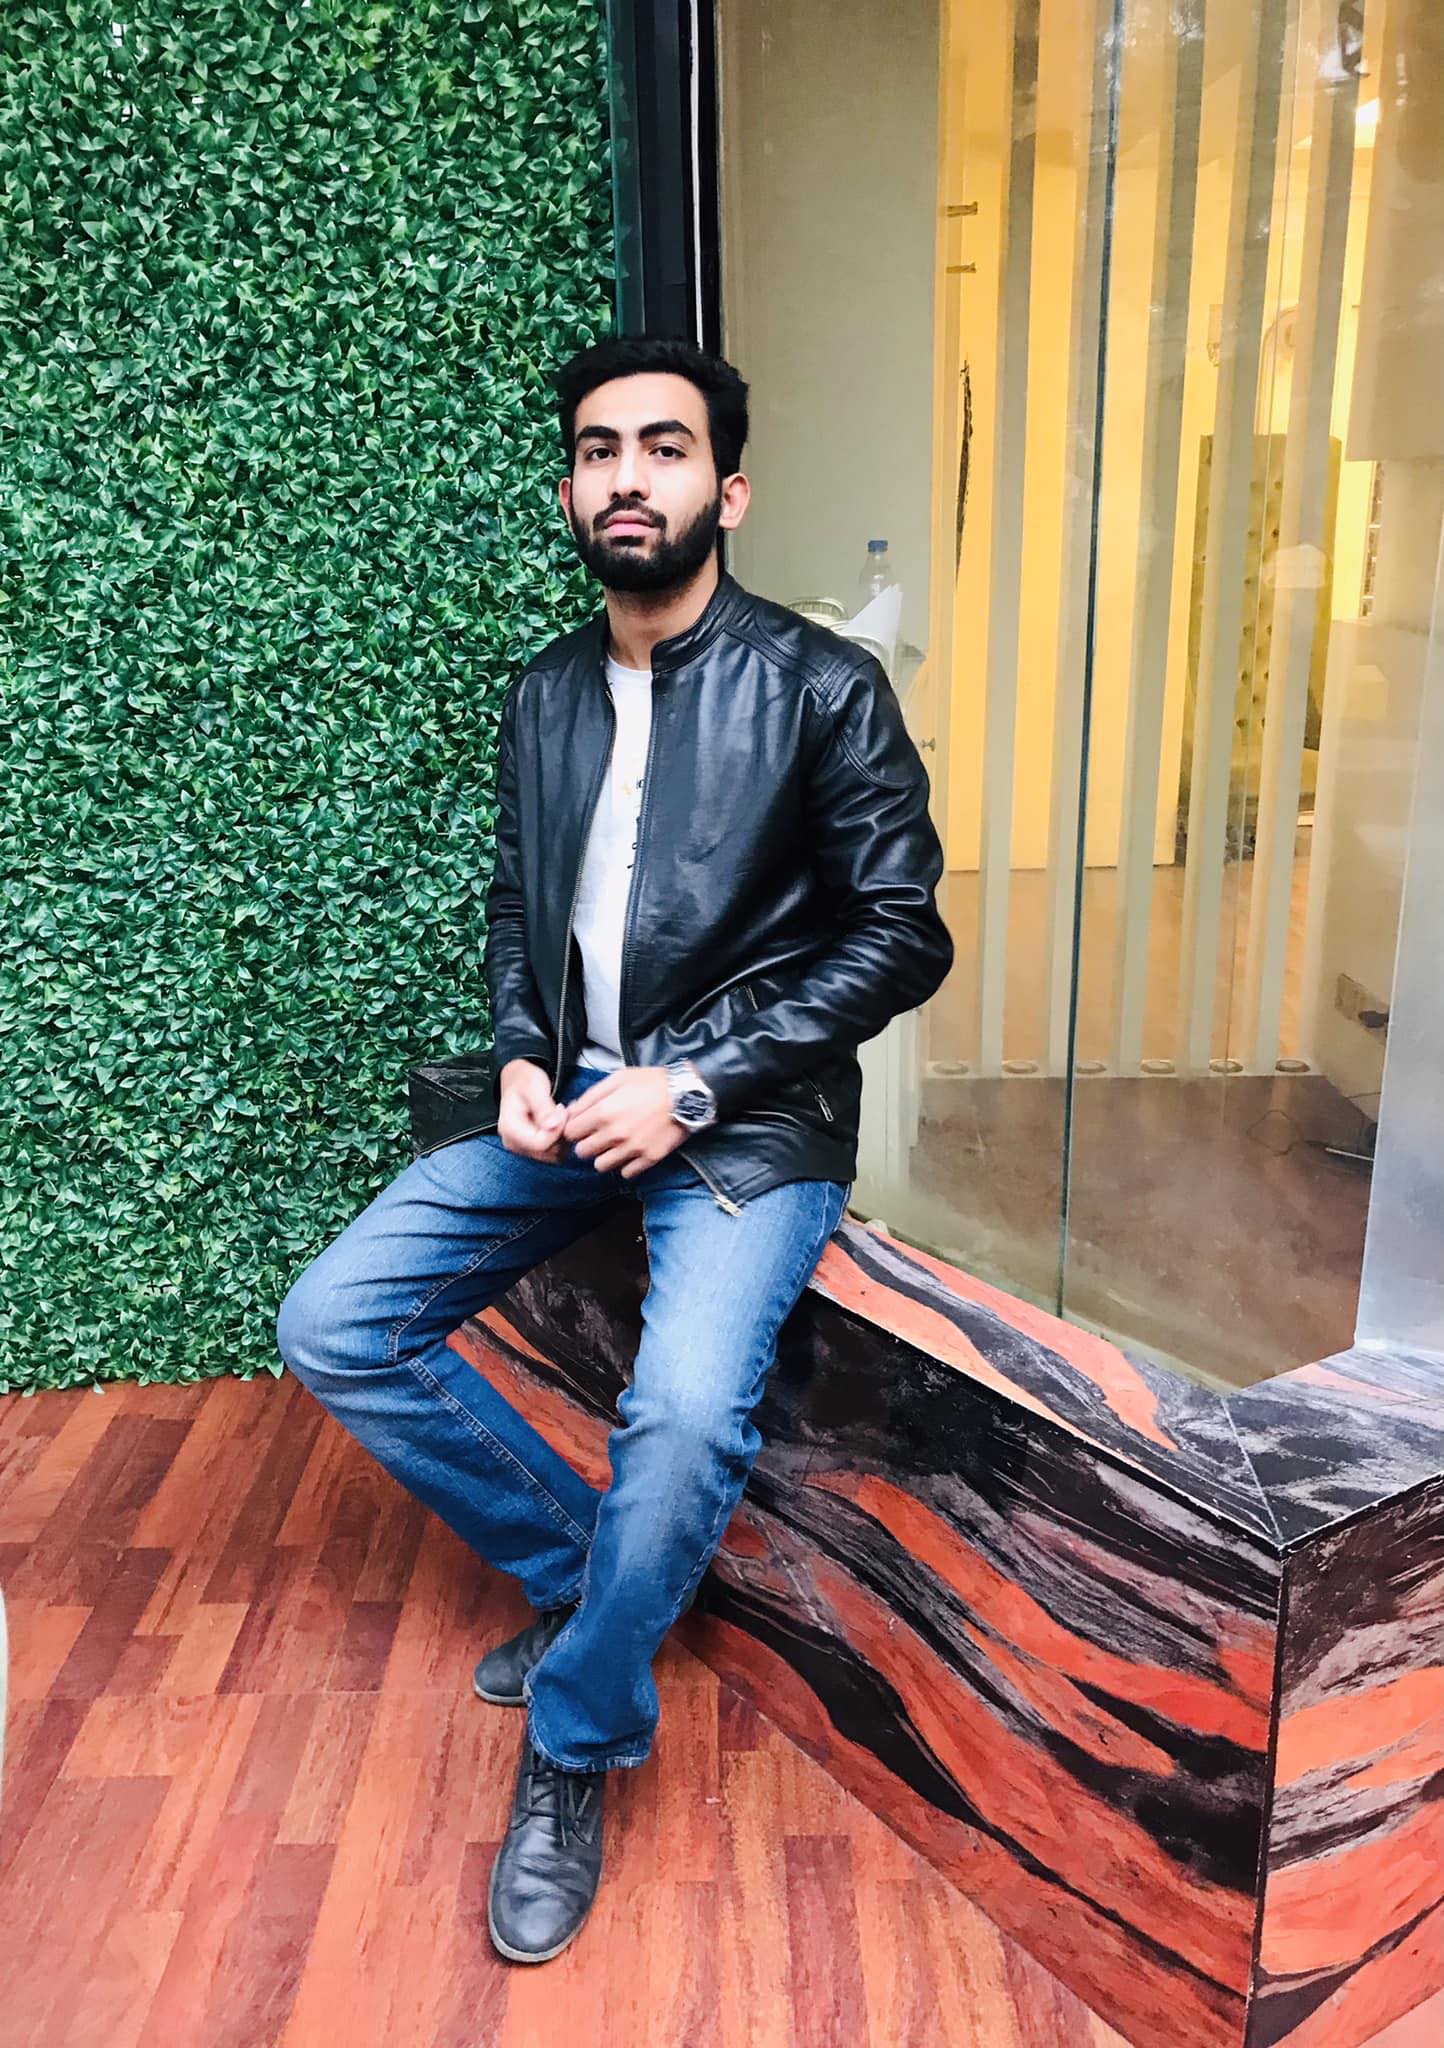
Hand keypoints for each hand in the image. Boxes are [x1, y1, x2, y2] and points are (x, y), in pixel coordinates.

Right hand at [497, 1058, 567, 1161]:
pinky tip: (560, 1122)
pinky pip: (554, 1152)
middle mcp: (513, 1143)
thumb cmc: (524, 1081)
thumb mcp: (534, 1087)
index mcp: (509, 1128)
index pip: (541, 1143)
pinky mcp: (531, 1149)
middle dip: (562, 1133)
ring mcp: (522, 1148)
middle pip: (548, 1152)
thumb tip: (553, 1125)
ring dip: (564, 1136)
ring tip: (562, 1115)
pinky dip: (562, 1139)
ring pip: (553, 1155)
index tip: (562, 1108)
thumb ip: (543, 1107)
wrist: (518, 1082)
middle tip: (564, 1111)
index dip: (558, 1129)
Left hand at [562, 1066, 690, 1176]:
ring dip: (604, 1156)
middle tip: (598, 1135)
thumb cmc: (652, 1082)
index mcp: (603, 1112)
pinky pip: (625, 1173)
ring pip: (600, 1166)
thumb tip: (571, 1111)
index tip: (583, 1125)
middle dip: (587, 1143)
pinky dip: (625, 1165)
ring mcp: (632, 1149)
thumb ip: (590, 1096)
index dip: (575, 1128)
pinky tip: (631, 1151)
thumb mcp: (618, 1078)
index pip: (570, 1133)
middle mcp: (614, 1134)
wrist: (688, 1094)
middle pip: (582, 1152)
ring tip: (615, 1144)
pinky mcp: (648, 1159)